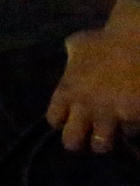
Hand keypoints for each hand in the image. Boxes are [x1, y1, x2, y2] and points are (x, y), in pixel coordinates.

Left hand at [49, 19, 139, 152]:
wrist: (138, 41)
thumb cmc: (107, 40)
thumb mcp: (79, 45)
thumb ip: (72, 57)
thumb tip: (70, 54)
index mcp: (67, 91)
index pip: (53, 119)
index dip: (61, 121)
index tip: (69, 119)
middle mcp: (84, 108)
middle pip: (72, 142)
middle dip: (79, 142)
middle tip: (88, 137)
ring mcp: (110, 115)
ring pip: (102, 145)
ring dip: (107, 140)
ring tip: (112, 134)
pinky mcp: (133, 118)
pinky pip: (131, 133)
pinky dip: (132, 127)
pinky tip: (134, 117)